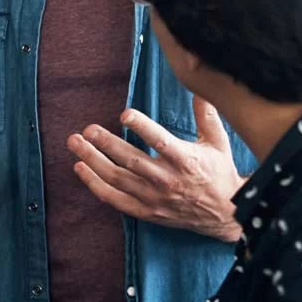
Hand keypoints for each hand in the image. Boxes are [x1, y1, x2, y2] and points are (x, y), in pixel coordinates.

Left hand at [67, 96, 244, 241]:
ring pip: (117, 179)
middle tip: (87, 129)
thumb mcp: (218, 142)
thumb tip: (200, 87)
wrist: (225, 214)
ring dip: (93, 160)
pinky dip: (95, 185)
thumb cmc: (219, 172)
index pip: (161, 142)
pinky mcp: (146, 211)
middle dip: (106, 144)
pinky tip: (80, 168)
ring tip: (75, 143)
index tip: (124, 113)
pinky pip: (115, 199)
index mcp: (186, 160)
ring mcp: (154, 198)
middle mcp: (167, 180)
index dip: (142, 127)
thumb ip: (206, 115)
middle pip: (131, 161)